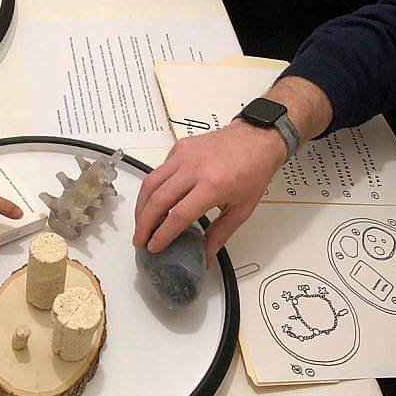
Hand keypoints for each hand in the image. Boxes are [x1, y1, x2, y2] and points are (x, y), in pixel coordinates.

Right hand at [133, 121, 285, 259]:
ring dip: (141, 206)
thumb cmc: (252, 172)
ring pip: (151, 183)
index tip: (154, 247)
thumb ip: (220, 234)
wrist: (256, 138)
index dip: (163, 234)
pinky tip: (155, 201)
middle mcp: (194, 169)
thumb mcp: (242, 209)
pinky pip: (159, 171)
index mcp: (213, 186)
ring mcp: (184, 155)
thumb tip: (205, 257)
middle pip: (158, 199)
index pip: (179, 214)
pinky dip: (153, 189)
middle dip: (144, 224)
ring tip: (140, 224)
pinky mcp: (179, 148)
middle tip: (139, 240)